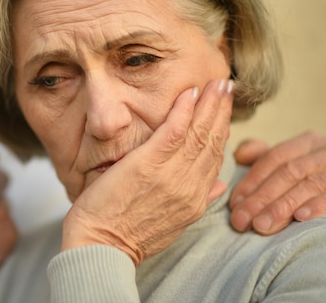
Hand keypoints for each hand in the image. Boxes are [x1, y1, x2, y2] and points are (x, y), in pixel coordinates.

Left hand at [62, 79, 233, 264]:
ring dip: (209, 105)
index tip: (225, 111)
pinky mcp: (147, 165)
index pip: (215, 158)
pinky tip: (189, 93)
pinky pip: (172, 133)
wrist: (101, 246)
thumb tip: (220, 185)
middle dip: (222, 111)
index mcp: (195, 200)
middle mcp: (189, 187)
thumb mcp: (172, 222)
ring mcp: (170, 176)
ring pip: (197, 134)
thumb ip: (196, 199)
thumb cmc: (127, 235)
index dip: (222, 131)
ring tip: (217, 83)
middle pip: (212, 142)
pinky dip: (183, 111)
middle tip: (228, 86)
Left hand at [230, 131, 325, 234]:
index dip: (252, 180)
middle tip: (242, 221)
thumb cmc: (315, 176)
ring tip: (262, 226)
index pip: (274, 158)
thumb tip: (240, 156)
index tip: (234, 204)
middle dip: (262, 198)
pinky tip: (301, 218)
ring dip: (283, 206)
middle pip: (288, 173)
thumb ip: (264, 157)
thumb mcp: (291, 162)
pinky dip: (318, 205)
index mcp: (308, 143)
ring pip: (309, 184)